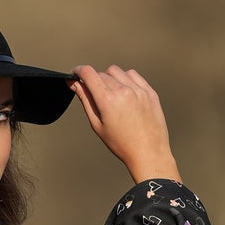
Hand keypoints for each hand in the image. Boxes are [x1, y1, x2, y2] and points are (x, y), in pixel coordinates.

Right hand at [70, 65, 180, 184]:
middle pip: (101, 74)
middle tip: (96, 97)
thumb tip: (74, 83)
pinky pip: (133, 75)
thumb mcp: (97, 124)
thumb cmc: (120, 143)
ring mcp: (138, 90)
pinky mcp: (149, 92)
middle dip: (94, 81)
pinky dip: (125, 79)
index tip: (75, 74)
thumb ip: (85, 100)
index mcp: (107, 100)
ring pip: (116, 72)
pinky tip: (125, 93)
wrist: (149, 153)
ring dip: (110, 78)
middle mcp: (123, 91)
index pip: (88, 73)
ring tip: (112, 95)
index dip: (78, 71)